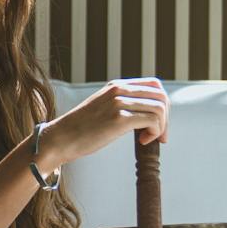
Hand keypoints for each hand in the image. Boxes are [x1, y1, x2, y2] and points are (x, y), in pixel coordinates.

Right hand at [40, 77, 169, 165]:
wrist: (60, 138)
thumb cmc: (80, 129)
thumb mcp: (102, 108)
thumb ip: (121, 105)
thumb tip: (145, 117)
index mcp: (116, 86)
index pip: (154, 86)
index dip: (162, 104)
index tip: (158, 123)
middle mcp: (119, 90)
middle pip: (161, 96)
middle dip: (166, 118)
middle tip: (160, 136)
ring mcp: (119, 103)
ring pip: (159, 108)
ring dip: (161, 127)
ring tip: (148, 139)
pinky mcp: (119, 119)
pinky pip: (152, 121)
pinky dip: (154, 133)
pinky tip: (141, 142)